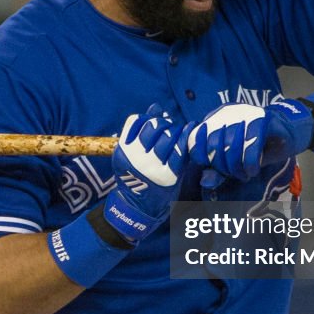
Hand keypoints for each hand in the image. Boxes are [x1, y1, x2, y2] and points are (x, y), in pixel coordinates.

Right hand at [103, 105, 191, 243]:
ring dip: (175, 130)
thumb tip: (156, 107)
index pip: (138, 121)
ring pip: (168, 135)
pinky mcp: (169, 175)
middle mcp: (137, 157)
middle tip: (168, 130)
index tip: (156, 122)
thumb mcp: (130, 153)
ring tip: (177, 134)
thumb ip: (142, 129)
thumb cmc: (135, 177)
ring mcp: (153, 166)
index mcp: (124, 150)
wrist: (139, 206)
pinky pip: (180, 150)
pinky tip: (189, 130)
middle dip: (164, 124)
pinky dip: (186, 137)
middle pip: (154, 126)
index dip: (149, 118)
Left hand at [188, 100, 313, 187]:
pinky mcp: (263, 118)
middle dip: (223, 167)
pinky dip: (250, 164)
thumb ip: (218, 170)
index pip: (195, 140)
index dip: (203, 159)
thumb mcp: (235, 161)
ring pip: (230, 147)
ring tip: (245, 174)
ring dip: (237, 168)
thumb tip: (205, 181)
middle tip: (236, 175)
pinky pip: (250, 146)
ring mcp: (245, 113)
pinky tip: (254, 170)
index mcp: (214, 119)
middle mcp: (226, 113)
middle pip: (212, 145)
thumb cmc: (259, 147)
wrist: (290, 132)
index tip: (219, 169)